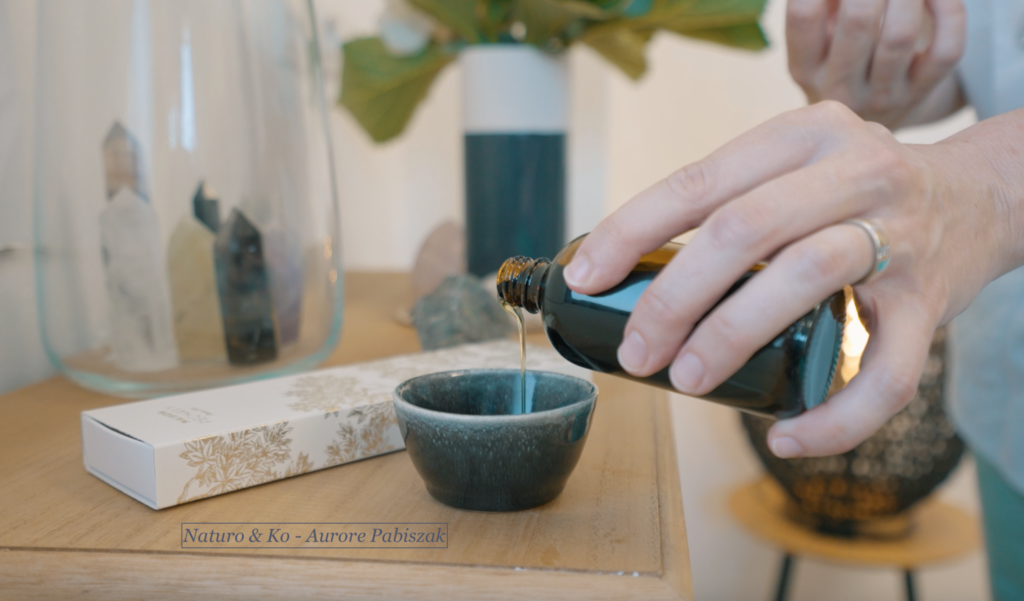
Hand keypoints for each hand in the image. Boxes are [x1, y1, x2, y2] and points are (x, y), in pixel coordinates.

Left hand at [563, 101, 1017, 456]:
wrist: (981, 197)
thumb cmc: (857, 189)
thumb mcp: (795, 163)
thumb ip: (730, 199)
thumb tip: (628, 273)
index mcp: (802, 134)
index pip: (698, 181)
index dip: (631, 231)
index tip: (587, 277)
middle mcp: (853, 170)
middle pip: (743, 229)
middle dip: (672, 297)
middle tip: (637, 352)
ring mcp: (900, 233)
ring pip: (804, 277)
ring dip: (731, 337)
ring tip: (686, 381)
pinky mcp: (933, 300)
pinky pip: (886, 372)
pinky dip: (833, 416)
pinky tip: (786, 437)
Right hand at [787, 0, 965, 127]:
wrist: (869, 117)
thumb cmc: (841, 57)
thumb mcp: (818, 37)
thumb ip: (825, 3)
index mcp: (804, 67)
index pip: (803, 13)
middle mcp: (838, 88)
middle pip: (859, 20)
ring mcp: (882, 96)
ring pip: (901, 35)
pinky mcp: (920, 93)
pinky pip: (945, 50)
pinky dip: (949, 10)